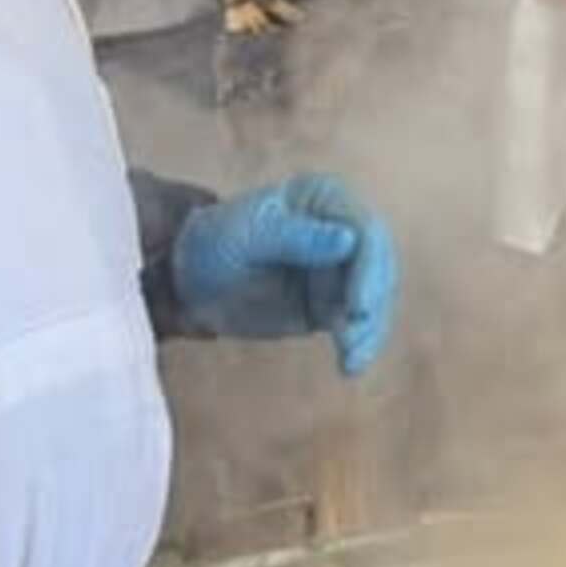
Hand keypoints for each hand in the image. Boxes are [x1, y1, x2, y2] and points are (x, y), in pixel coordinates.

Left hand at [169, 171, 397, 374]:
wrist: (187, 281)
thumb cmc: (213, 243)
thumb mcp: (246, 235)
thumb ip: (295, 236)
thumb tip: (348, 240)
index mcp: (324, 200)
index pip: (365, 230)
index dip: (370, 268)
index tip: (360, 305)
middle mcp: (342, 231)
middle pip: (379, 267)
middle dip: (373, 305)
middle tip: (354, 337)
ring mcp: (340, 270)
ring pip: (375, 300)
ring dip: (370, 331)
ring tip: (351, 360)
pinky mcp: (332, 304)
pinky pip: (357, 325)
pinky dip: (358, 345)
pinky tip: (350, 366)